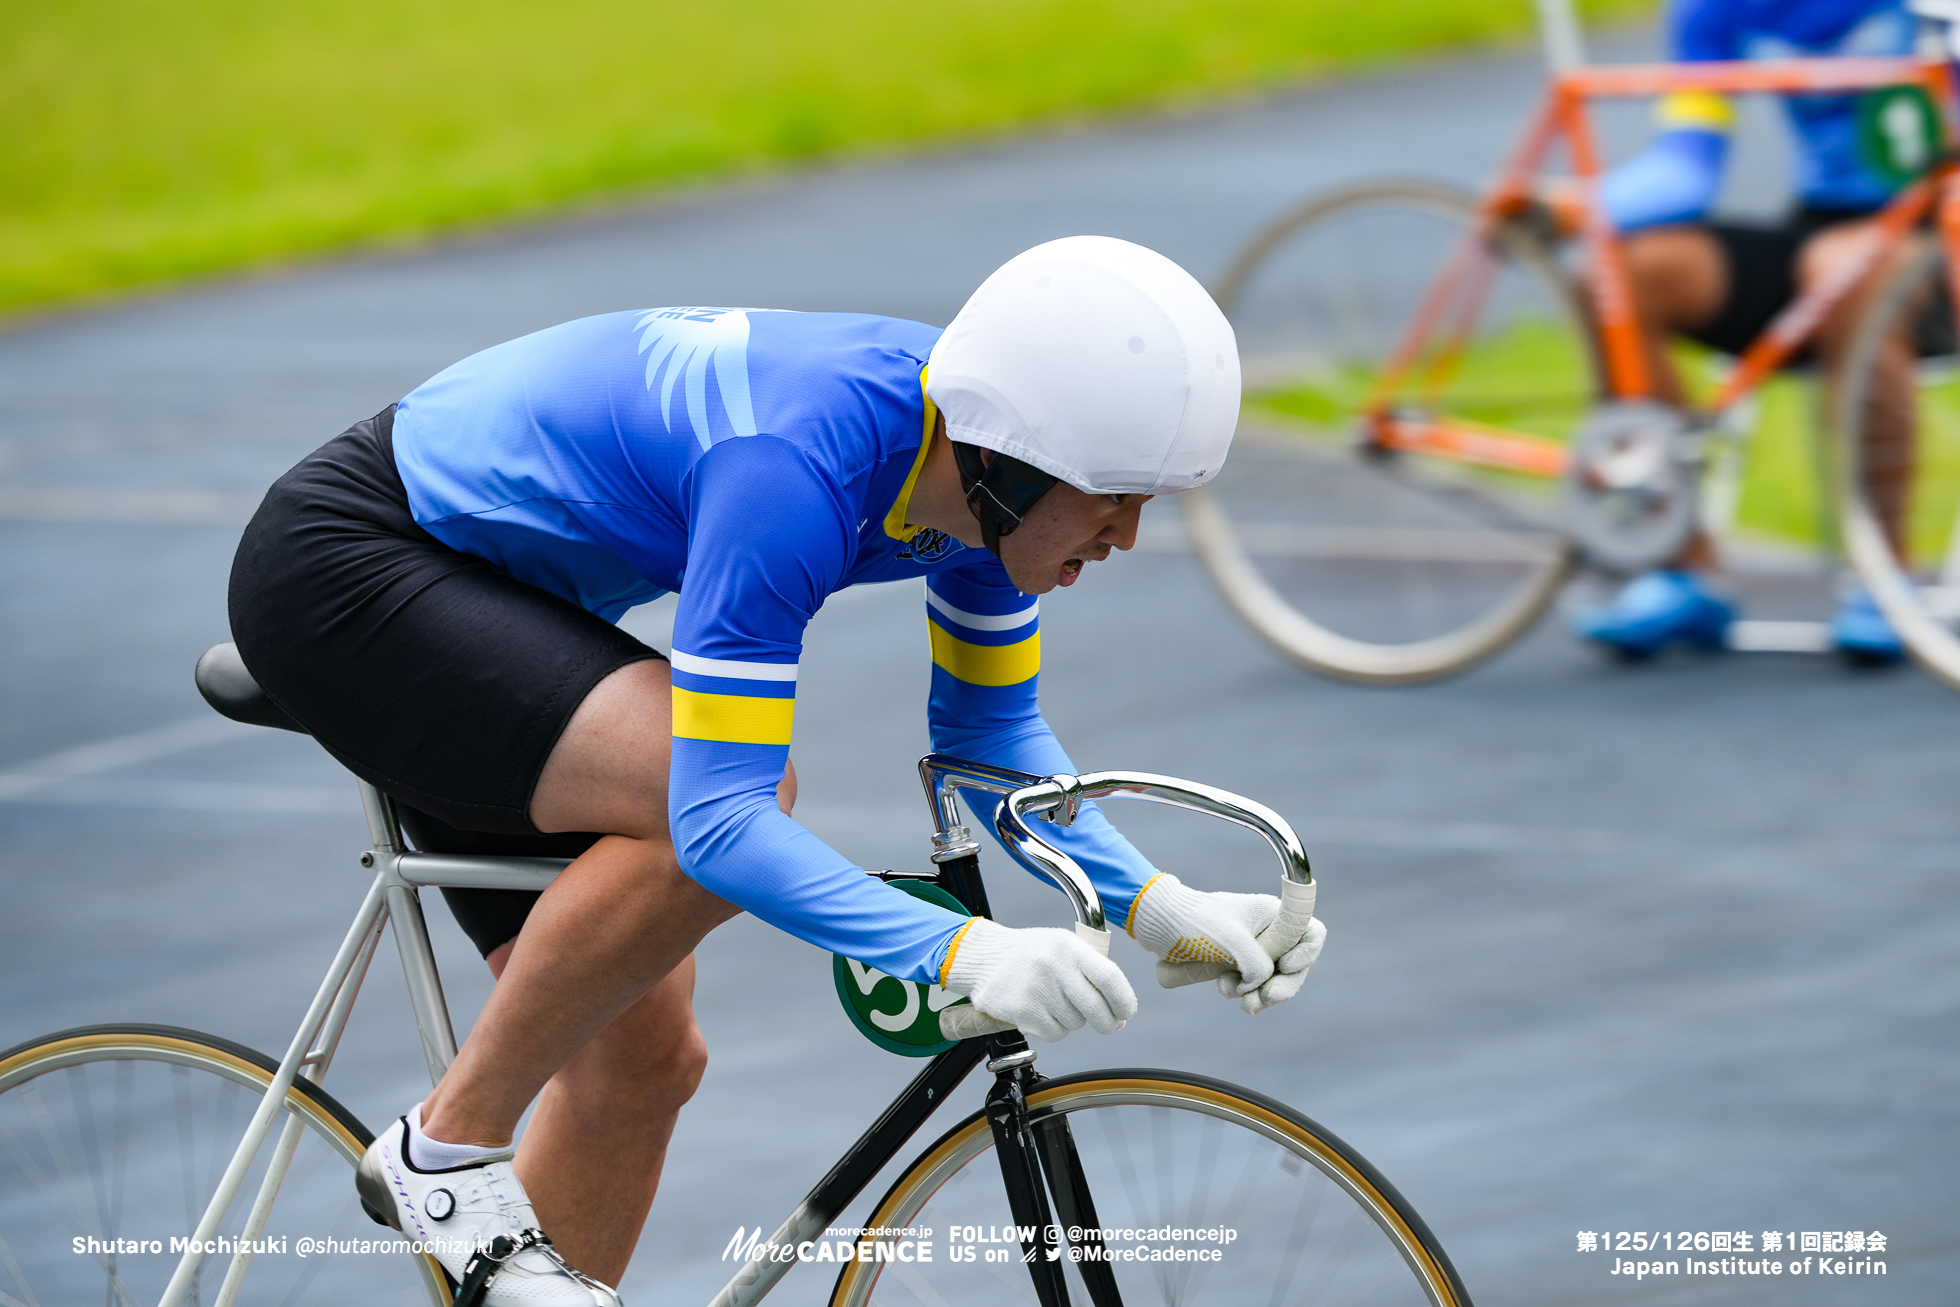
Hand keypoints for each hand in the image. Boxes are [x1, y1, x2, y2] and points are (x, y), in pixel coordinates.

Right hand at [939, 918, 1137, 1042]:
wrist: (984, 958)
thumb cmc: (1030, 954)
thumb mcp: (1062, 945)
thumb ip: (1090, 968)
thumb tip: (1120, 1006)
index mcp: (1069, 947)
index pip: (1109, 976)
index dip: (1124, 1000)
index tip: (1126, 1012)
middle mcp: (1054, 966)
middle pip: (1096, 1009)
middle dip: (1108, 1023)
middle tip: (1109, 1025)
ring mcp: (1037, 989)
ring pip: (1075, 1023)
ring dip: (1072, 1021)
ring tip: (1055, 1003)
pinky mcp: (1022, 1011)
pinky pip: (1054, 1033)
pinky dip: (1053, 1029)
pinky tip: (1041, 1012)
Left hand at [1128, 874, 1324, 1014]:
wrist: (1157, 923)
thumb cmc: (1194, 923)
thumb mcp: (1232, 943)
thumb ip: (1258, 964)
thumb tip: (1262, 982)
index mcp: (1272, 914)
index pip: (1311, 933)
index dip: (1307, 954)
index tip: (1287, 966)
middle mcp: (1266, 930)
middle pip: (1294, 965)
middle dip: (1282, 987)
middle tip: (1264, 999)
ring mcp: (1250, 946)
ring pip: (1272, 979)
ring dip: (1261, 994)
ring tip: (1244, 1003)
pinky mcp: (1234, 961)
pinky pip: (1251, 984)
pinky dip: (1244, 992)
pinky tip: (1226, 991)